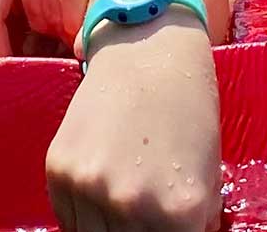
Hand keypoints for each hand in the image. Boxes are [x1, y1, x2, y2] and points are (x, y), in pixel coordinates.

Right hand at [47, 12, 222, 230]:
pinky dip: (83, 214)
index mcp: (177, 210)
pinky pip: (67, 216)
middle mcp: (130, 204)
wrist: (148, 52)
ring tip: (122, 205)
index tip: (168, 226)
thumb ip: (192, 219)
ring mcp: (89, 188)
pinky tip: (100, 192)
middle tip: (144, 216)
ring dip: (108, 228)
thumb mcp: (208, 175)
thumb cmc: (189, 109)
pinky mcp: (58, 170)